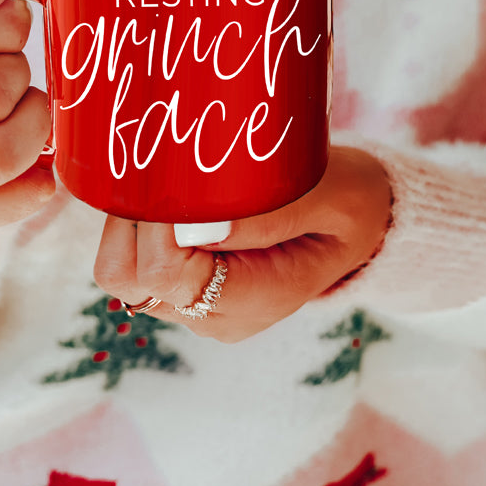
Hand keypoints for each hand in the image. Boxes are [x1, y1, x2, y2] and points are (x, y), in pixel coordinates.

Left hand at [93, 147, 391, 340]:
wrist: (362, 223)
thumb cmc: (350, 202)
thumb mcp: (328, 197)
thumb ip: (269, 214)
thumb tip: (197, 224)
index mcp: (254, 300)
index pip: (167, 276)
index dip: (155, 224)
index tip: (171, 175)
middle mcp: (215, 316)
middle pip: (130, 280)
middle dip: (130, 220)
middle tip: (159, 170)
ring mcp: (198, 305)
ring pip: (123, 271)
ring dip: (130, 220)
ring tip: (166, 177)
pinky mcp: (188, 286)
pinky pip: (137, 260)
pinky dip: (139, 225)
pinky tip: (169, 192)